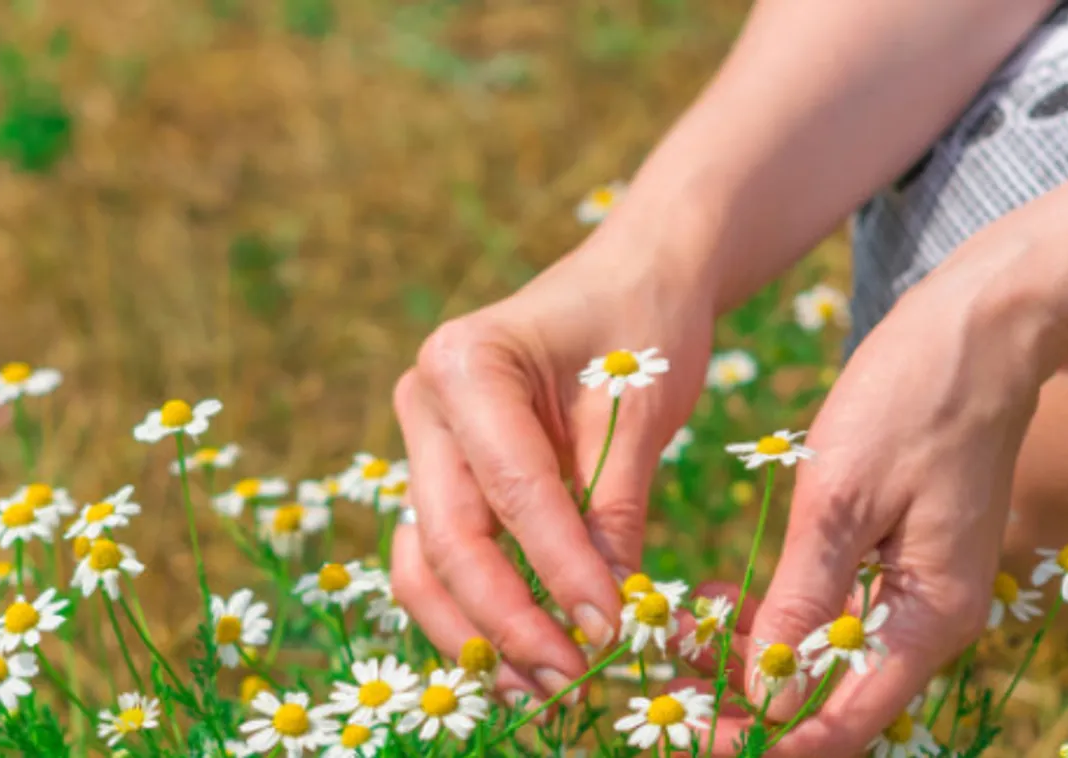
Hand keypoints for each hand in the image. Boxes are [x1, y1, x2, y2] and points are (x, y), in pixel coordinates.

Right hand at [390, 240, 714, 703]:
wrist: (633, 275)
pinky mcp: (443, 473)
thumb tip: (607, 616)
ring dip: (475, 631)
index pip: (511, 490)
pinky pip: (443, 553)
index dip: (558, 570)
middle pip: (446, 536)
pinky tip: (519, 654)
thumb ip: (613, 504)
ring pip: (425, 558)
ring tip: (537, 690)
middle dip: (506, 620)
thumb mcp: (640, 405)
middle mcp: (425, 402)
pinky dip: (475, 608)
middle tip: (566, 682)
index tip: (609, 633)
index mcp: (468, 363)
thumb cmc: (642, 321)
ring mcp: (425, 440)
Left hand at [705, 266, 1047, 755]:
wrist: (980, 325)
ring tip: (676, 649)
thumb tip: (766, 690)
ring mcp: (919, 589)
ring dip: (753, 663)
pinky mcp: (901, 558)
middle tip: (668, 693)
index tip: (695, 741)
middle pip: (834, 699)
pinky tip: (715, 607)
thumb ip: (804, 596)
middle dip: (748, 705)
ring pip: (827, 660)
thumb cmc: (914, 397)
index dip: (768, 742)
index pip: (845, 722)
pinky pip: (834, 613)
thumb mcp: (842, 496)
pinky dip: (776, 618)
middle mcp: (931, 620)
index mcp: (930, 617)